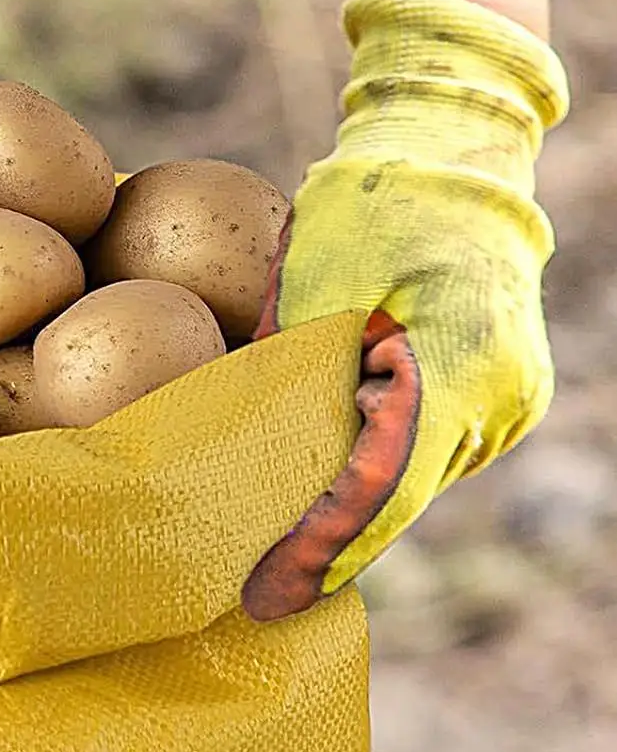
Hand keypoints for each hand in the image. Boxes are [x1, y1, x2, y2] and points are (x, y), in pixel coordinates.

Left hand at [242, 0, 567, 621]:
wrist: (451, 153)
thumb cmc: (372, 208)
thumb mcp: (312, 295)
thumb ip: (289, 383)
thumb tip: (242, 467)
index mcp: (456, 381)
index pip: (375, 496)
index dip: (315, 553)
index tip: (264, 597)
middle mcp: (496, 405)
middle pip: (393, 504)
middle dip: (322, 548)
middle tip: (252, 596)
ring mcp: (508, 404)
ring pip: (410, 487)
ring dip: (347, 515)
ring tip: (273, 560)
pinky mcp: (501, 397)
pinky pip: (426, 456)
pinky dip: (375, 477)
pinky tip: (320, 494)